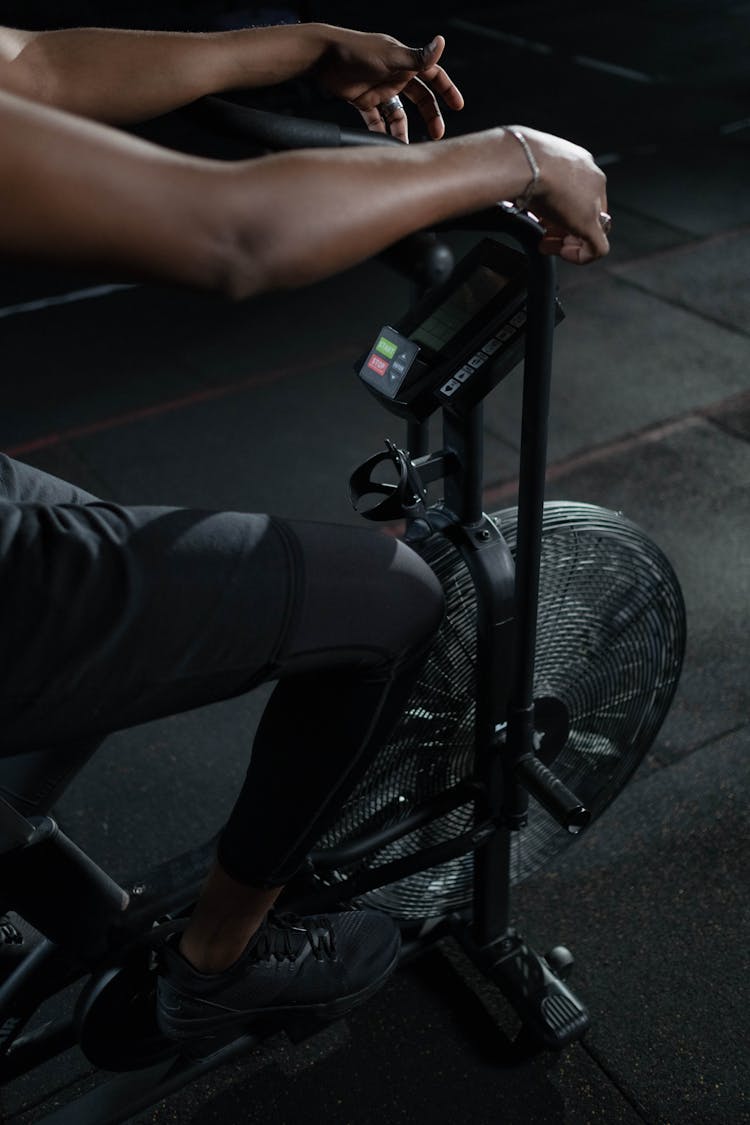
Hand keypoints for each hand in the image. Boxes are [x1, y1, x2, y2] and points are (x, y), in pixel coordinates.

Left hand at [314, 30, 463, 141]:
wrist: (322, 57)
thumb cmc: (356, 51)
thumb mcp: (391, 56)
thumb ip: (417, 57)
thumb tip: (441, 43)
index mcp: (405, 62)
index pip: (433, 75)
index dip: (446, 90)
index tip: (457, 106)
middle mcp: (395, 74)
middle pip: (419, 98)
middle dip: (430, 116)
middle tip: (437, 134)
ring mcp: (379, 88)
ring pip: (398, 113)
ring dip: (403, 129)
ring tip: (405, 144)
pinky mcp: (363, 100)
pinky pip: (377, 119)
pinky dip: (381, 131)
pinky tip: (384, 141)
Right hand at [511, 127, 609, 263]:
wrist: (523, 161)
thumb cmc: (517, 161)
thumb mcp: (527, 168)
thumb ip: (532, 180)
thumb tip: (520, 192)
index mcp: (577, 161)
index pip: (579, 193)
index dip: (560, 212)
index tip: (541, 221)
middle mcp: (590, 176)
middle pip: (586, 211)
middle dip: (563, 229)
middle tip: (544, 237)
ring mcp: (593, 200)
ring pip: (593, 229)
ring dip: (568, 242)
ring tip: (546, 245)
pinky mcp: (591, 222)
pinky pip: (598, 248)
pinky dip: (581, 256)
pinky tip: (562, 254)